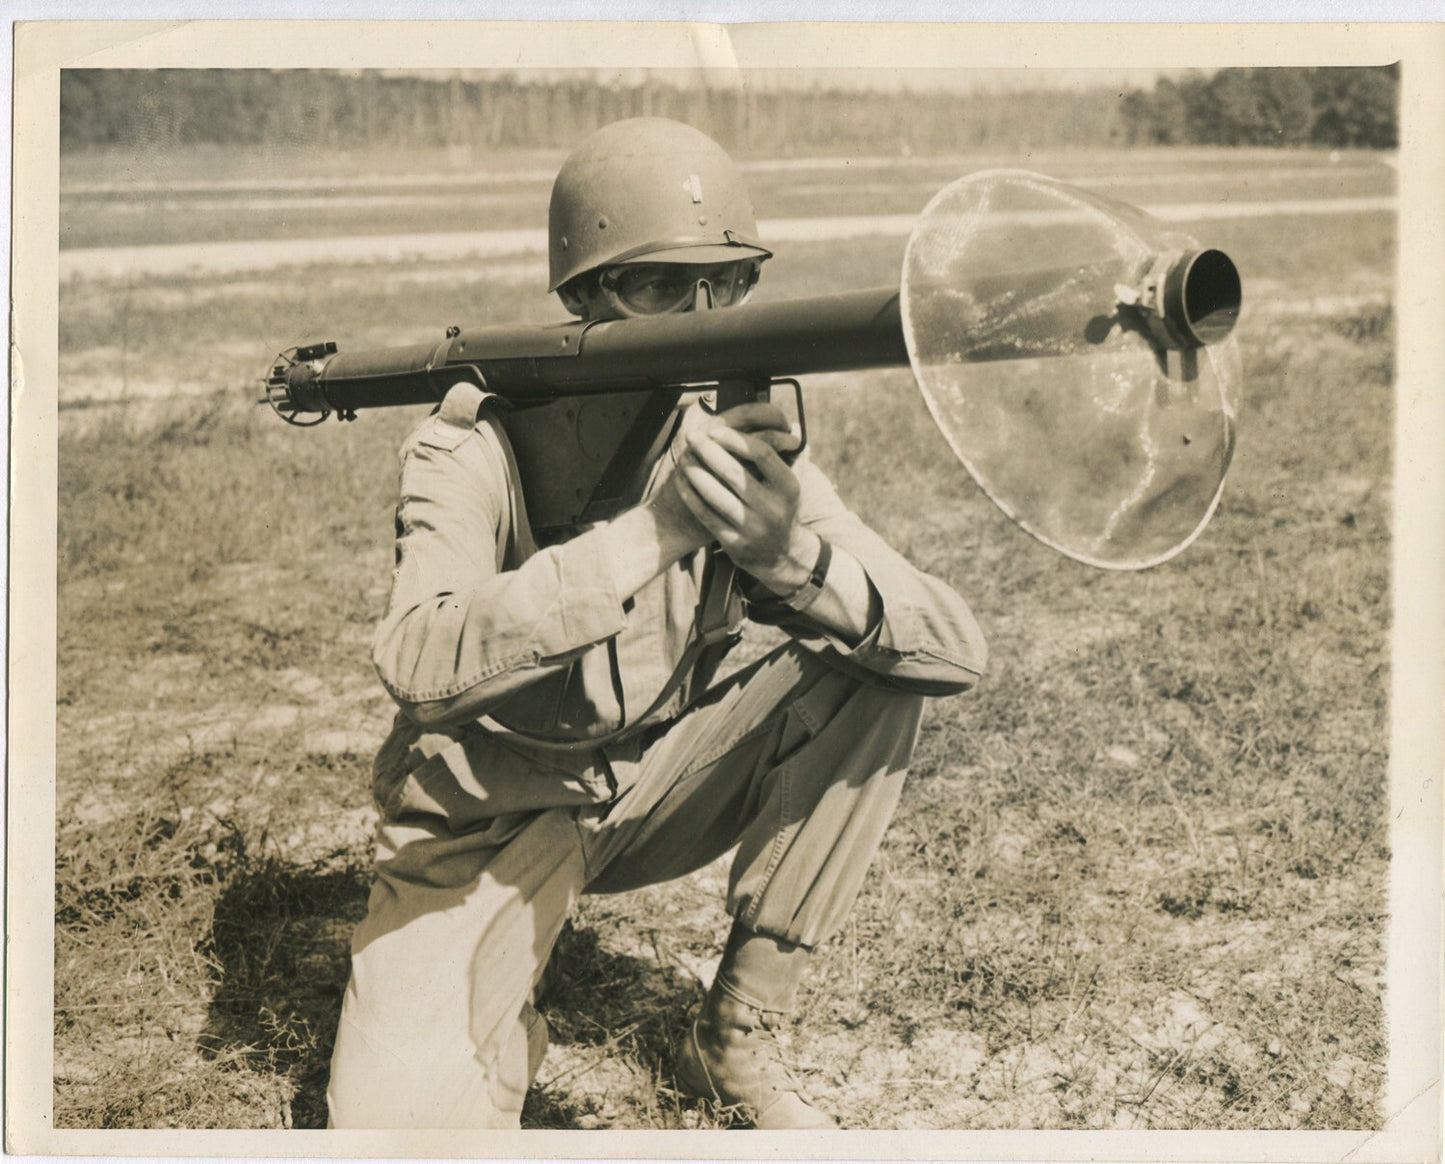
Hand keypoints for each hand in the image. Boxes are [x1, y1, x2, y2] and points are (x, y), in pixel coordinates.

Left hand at [672, 402, 816, 590]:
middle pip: (734, 473)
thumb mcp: (792, 486)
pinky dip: (691, 496)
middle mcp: (773, 509)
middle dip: (709, 451)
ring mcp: (753, 528)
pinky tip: (682, 481)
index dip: (736, 439)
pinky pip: (706, 515)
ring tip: (684, 456)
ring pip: (715, 495)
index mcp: (789, 488)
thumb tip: (792, 426)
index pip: (762, 454)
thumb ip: (789, 457)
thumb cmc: (782, 509)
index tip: (716, 429)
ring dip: (695, 472)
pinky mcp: (735, 543)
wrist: (783, 556)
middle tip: (692, 435)